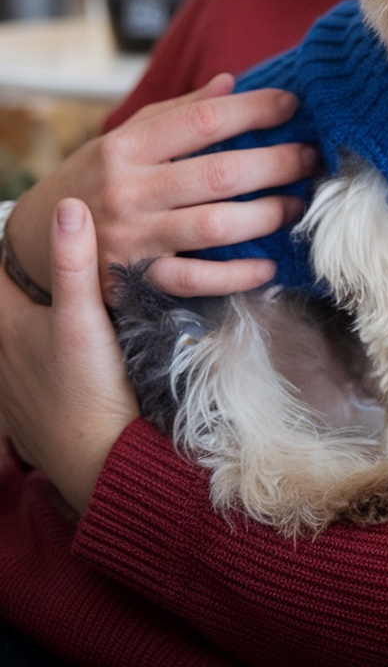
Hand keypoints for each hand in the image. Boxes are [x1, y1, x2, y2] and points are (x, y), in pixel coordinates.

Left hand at [0, 198, 138, 515]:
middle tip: (39, 255)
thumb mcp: (84, 318)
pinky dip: (31, 348)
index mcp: (5, 323)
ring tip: (48, 295)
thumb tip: (69, 205)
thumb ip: (75, 262)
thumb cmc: (90, 389)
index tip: (29, 226)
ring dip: (24, 314)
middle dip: (18, 279)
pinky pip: (20, 367)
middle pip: (2, 302)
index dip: (12, 246)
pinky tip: (56, 349)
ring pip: (11, 336)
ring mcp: (11, 385)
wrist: (100, 461)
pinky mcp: (26, 409)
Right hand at [4, 74, 316, 299]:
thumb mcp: (126, 137)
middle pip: (219, 174)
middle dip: (275, 163)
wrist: (37, 240)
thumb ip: (179, 112)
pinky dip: (236, 275)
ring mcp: (136, 238)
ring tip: (298, 204)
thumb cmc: (97, 178)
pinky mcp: (137, 281)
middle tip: (310, 157)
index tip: (291, 104)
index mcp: (129, 147)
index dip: (253, 110)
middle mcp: (131, 190)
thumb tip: (231, 83)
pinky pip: (196, 280)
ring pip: (214, 226)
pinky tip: (267, 264)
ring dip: (266, 215)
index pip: (202, 121)